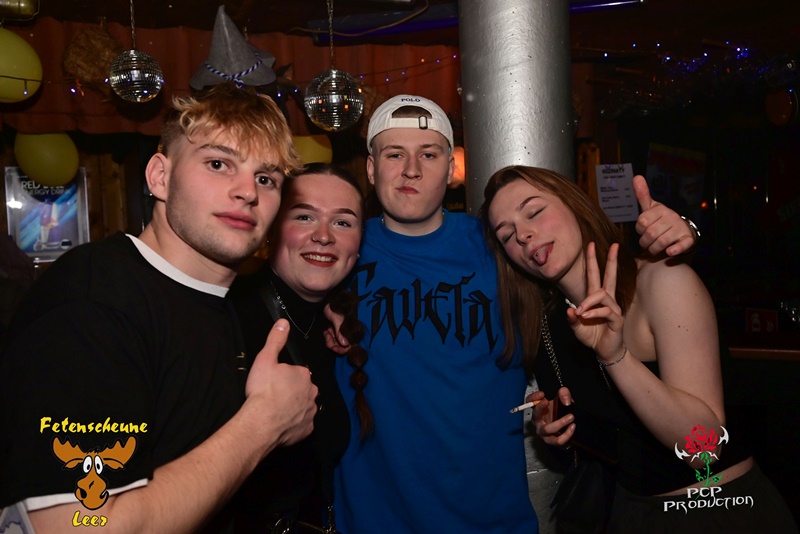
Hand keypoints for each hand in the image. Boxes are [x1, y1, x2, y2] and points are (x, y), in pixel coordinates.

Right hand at [245, 319, 317, 446]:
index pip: (297, 372)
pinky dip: (294, 423)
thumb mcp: (265, 359)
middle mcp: (312, 392)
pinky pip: (302, 424)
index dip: (284, 376)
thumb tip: (283, 323)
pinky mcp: (307, 429)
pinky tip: (282, 422)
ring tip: (277, 410)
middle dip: (291, 391)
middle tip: (275, 395)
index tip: (274, 382)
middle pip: (302, 389)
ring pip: (304, 406)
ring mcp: (310, 412)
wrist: (261, 423)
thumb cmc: (263, 391)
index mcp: (303, 374)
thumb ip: (276, 340)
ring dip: (294, 407)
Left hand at [323, 303, 350, 354]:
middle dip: (334, 344)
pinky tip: (327, 331)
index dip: (342, 349)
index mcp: (353, 331)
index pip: (350, 346)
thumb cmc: (336, 307)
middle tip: (327, 337)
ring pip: (337, 343)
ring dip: (330, 340)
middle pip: (343, 347)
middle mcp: (349, 333)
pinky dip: (329, 336)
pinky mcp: (338, 331)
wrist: (330, 301)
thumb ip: (341, 331)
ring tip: (326, 332)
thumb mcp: (338, 319)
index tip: (333, 347)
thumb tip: (345, 344)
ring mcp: (343, 333)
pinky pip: (334, 339)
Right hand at [532, 388, 574, 446]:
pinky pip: (558, 440)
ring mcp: (544, 432)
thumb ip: (564, 395)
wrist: (569, 428)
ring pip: (547, 430)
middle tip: (548, 402)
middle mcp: (538, 421)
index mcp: (539, 409)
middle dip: (540, 407)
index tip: (542, 394)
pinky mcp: (552, 441)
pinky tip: (572, 427)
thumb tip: (564, 394)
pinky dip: (566, 434)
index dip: (533, 397)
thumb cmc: (562, 413)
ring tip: (571, 417)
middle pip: (535, 415)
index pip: (530, 402)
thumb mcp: (564, 402)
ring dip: (559, 423)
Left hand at [569, 242, 624, 362]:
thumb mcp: (576, 327)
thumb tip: (569, 309)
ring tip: (580, 312)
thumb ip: (572, 318)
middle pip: (609, 276)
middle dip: (611, 260)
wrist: (603, 351)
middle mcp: (606, 299)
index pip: (595, 275)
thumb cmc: (592, 336)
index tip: (591, 244)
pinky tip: (585, 317)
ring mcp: (613, 308)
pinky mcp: (616, 318)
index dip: (593, 260)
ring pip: (602, 295)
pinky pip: (605, 310)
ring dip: (588, 302)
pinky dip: (593, 313)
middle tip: (614, 245)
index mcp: (595, 298)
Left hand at [633, 175, 695, 255]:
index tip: (642, 231)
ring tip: (653, 249)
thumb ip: (642, 195)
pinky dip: (675, 249)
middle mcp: (671, 217)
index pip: (642, 221)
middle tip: (646, 243)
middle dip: (644, 242)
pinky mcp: (688, 239)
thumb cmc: (662, 219)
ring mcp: (680, 228)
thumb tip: (636, 177)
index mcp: (661, 209)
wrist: (682, 229)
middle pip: (650, 233)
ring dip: (654, 249)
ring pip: (661, 242)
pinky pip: (682, 245)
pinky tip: (670, 252)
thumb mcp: (651, 207)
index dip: (639, 229)